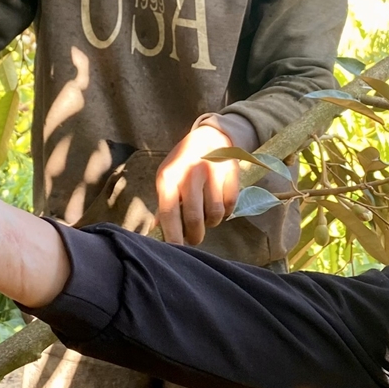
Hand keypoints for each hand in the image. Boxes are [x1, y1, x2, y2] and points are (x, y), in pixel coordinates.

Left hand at [155, 124, 239, 245]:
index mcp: (168, 177)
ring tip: (207, 217)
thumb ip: (165, 205)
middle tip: (195, 239)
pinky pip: (230, 205)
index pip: (169, 213)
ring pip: (215, 214)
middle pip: (194, 218)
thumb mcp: (168, 179)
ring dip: (212, 222)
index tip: (177, 250)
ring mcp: (212, 172)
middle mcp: (189, 173)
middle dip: (195, 235)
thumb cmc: (183, 164)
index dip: (173, 236)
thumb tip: (157, 233)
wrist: (209, 137)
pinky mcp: (231, 172)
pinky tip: (219, 204)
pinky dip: (226, 211)